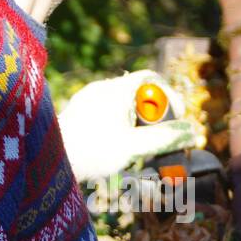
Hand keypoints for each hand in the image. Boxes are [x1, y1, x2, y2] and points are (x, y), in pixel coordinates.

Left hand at [58, 70, 202, 181]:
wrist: (49, 161)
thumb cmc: (91, 153)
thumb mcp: (133, 148)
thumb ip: (163, 139)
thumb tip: (191, 133)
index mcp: (116, 90)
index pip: (151, 78)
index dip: (169, 96)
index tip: (176, 118)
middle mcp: (101, 88)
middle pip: (137, 92)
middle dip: (152, 113)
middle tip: (157, 136)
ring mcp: (86, 98)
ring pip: (120, 102)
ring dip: (134, 120)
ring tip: (136, 145)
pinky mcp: (77, 111)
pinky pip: (104, 110)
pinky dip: (117, 123)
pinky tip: (114, 146)